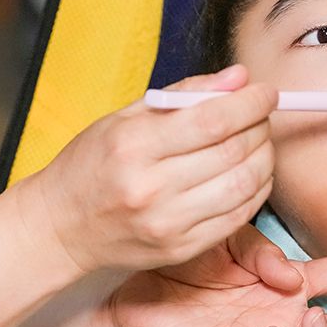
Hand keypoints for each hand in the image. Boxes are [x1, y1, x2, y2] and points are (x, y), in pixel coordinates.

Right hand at [18, 65, 276, 276]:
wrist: (61, 227)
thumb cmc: (90, 165)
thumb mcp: (124, 118)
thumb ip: (184, 95)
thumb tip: (239, 78)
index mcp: (133, 145)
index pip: (211, 120)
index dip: (249, 103)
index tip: (265, 92)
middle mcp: (152, 187)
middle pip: (233, 152)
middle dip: (260, 127)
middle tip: (262, 114)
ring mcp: (169, 223)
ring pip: (244, 186)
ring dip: (264, 158)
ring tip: (259, 142)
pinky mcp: (181, 248)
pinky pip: (238, 217)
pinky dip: (256, 191)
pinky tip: (252, 175)